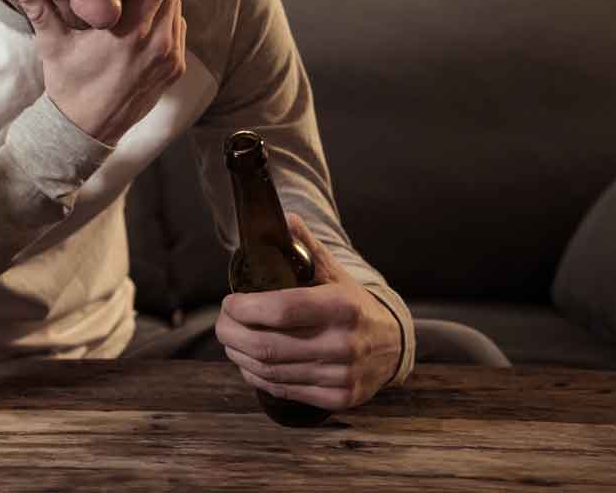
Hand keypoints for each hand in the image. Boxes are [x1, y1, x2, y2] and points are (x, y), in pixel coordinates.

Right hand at [8, 0, 187, 145]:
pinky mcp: (175, 69)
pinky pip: (178, 30)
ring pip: (177, 8)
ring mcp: (169, 57)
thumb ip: (39, 8)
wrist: (86, 130)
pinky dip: (168, 17)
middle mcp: (156, 42)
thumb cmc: (68, 84)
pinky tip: (150, 13)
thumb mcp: (53, 44)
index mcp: (129, 31)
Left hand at [215, 211, 402, 410]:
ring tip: (231, 341)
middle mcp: (343, 342)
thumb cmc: (352, 304)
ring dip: (240, 356)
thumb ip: (306, 246)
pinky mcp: (339, 398)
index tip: (229, 302)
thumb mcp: (334, 272)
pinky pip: (284, 390)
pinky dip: (258, 377)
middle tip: (222, 323)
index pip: (282, 310)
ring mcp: (342, 374)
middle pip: (267, 346)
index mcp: (341, 306)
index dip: (246, 308)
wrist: (393, 343)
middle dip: (231, 334)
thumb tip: (283, 218)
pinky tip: (250, 363)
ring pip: (270, 371)